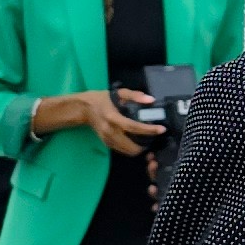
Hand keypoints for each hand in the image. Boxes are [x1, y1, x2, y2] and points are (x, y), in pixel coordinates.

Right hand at [33, 90, 160, 155]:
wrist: (83, 109)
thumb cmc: (101, 99)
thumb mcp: (118, 93)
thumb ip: (134, 95)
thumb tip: (150, 100)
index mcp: (113, 117)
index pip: (134, 127)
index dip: (149, 130)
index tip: (161, 130)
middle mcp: (110, 131)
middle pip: (131, 145)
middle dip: (145, 145)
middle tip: (155, 139)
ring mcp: (107, 139)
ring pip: (126, 151)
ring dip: (138, 149)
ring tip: (148, 141)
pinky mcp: (106, 143)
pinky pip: (121, 150)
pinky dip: (130, 149)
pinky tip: (137, 142)